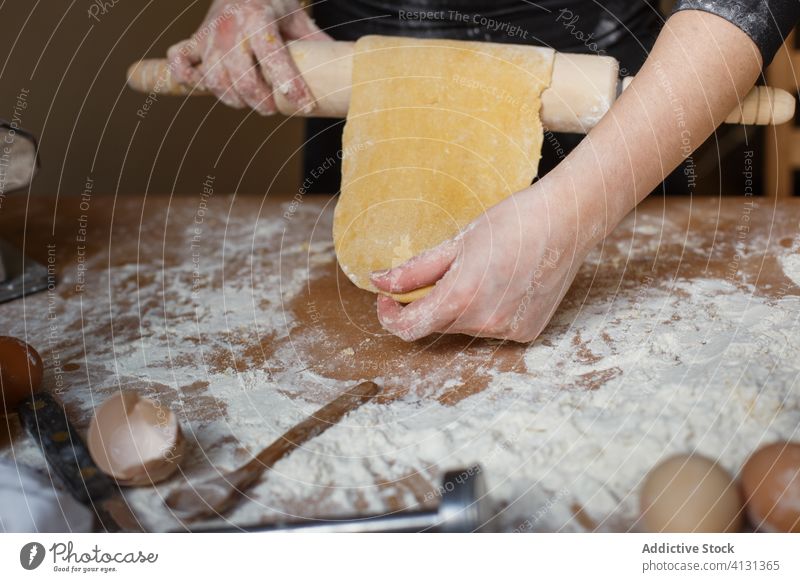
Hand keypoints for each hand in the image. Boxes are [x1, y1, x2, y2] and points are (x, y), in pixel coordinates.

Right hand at [167, 0, 329, 113]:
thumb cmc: (275, 7)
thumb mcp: (300, 21)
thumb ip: (318, 46)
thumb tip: (351, 73)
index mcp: (260, 18)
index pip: (274, 58)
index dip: (291, 86)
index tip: (306, 106)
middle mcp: (231, 25)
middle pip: (241, 76)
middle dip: (261, 100)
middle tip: (274, 109)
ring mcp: (209, 33)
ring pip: (214, 78)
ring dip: (234, 99)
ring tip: (252, 103)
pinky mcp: (195, 40)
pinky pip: (180, 62)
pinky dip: (188, 78)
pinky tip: (209, 86)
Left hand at [371, 185, 589, 342]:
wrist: (566, 222)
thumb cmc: (512, 223)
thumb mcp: (456, 243)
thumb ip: (413, 270)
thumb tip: (377, 282)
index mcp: (460, 298)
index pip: (409, 328)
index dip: (390, 317)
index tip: (387, 300)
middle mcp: (483, 322)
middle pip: (437, 325)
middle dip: (429, 304)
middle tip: (442, 273)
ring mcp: (507, 331)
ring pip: (464, 327)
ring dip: (460, 308)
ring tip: (483, 273)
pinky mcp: (526, 333)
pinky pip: (491, 329)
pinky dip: (487, 312)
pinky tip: (503, 286)